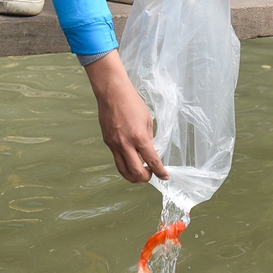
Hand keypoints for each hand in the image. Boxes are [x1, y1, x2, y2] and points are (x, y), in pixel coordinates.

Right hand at [84, 50, 169, 182]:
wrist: (112, 94)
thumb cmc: (132, 103)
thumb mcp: (147, 120)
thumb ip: (148, 138)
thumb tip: (149, 151)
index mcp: (139, 137)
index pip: (152, 161)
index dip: (160, 172)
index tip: (165, 176)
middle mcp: (125, 144)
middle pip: (136, 172)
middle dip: (146, 178)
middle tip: (151, 175)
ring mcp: (114, 145)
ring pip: (123, 170)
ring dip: (133, 177)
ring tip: (140, 175)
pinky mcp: (107, 143)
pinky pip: (117, 160)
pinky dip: (125, 165)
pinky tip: (130, 162)